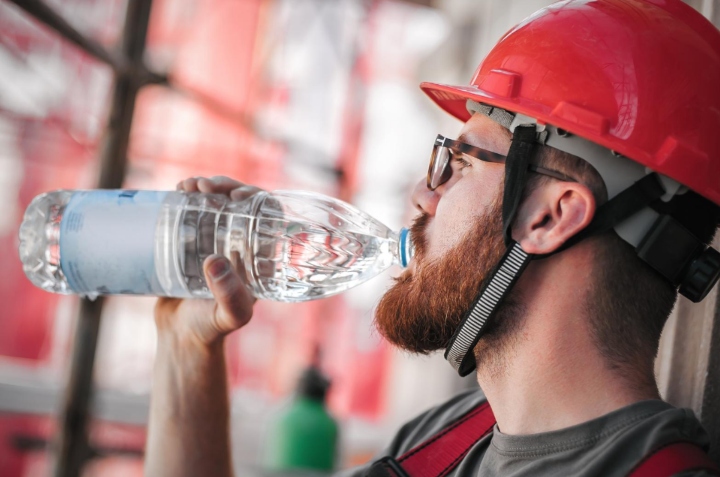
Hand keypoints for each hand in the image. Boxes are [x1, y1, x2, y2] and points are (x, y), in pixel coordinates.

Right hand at [154, 176, 263, 346]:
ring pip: (217, 202)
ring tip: (188, 186)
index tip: (237, 196)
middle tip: (206, 187)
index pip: (269, 216)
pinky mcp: (192, 242)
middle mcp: (242, 244)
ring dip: (206, 186)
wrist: (181, 337)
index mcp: (260, 256)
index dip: (258, 198)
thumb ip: (230, 297)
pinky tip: (179, 189)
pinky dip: (188, 195)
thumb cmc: (212, 329)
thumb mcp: (228, 316)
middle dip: (226, 186)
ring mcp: (216, 241)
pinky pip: (194, 211)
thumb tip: (216, 261)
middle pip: (241, 203)